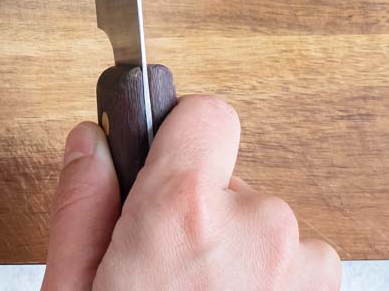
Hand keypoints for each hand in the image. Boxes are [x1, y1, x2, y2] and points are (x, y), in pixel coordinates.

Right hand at [42, 97, 339, 289]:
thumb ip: (82, 205)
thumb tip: (90, 142)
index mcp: (182, 211)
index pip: (206, 114)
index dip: (182, 139)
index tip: (166, 168)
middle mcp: (258, 227)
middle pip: (236, 186)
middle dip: (206, 221)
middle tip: (168, 280)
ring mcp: (306, 270)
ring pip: (272, 236)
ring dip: (245, 265)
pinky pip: (302, 277)